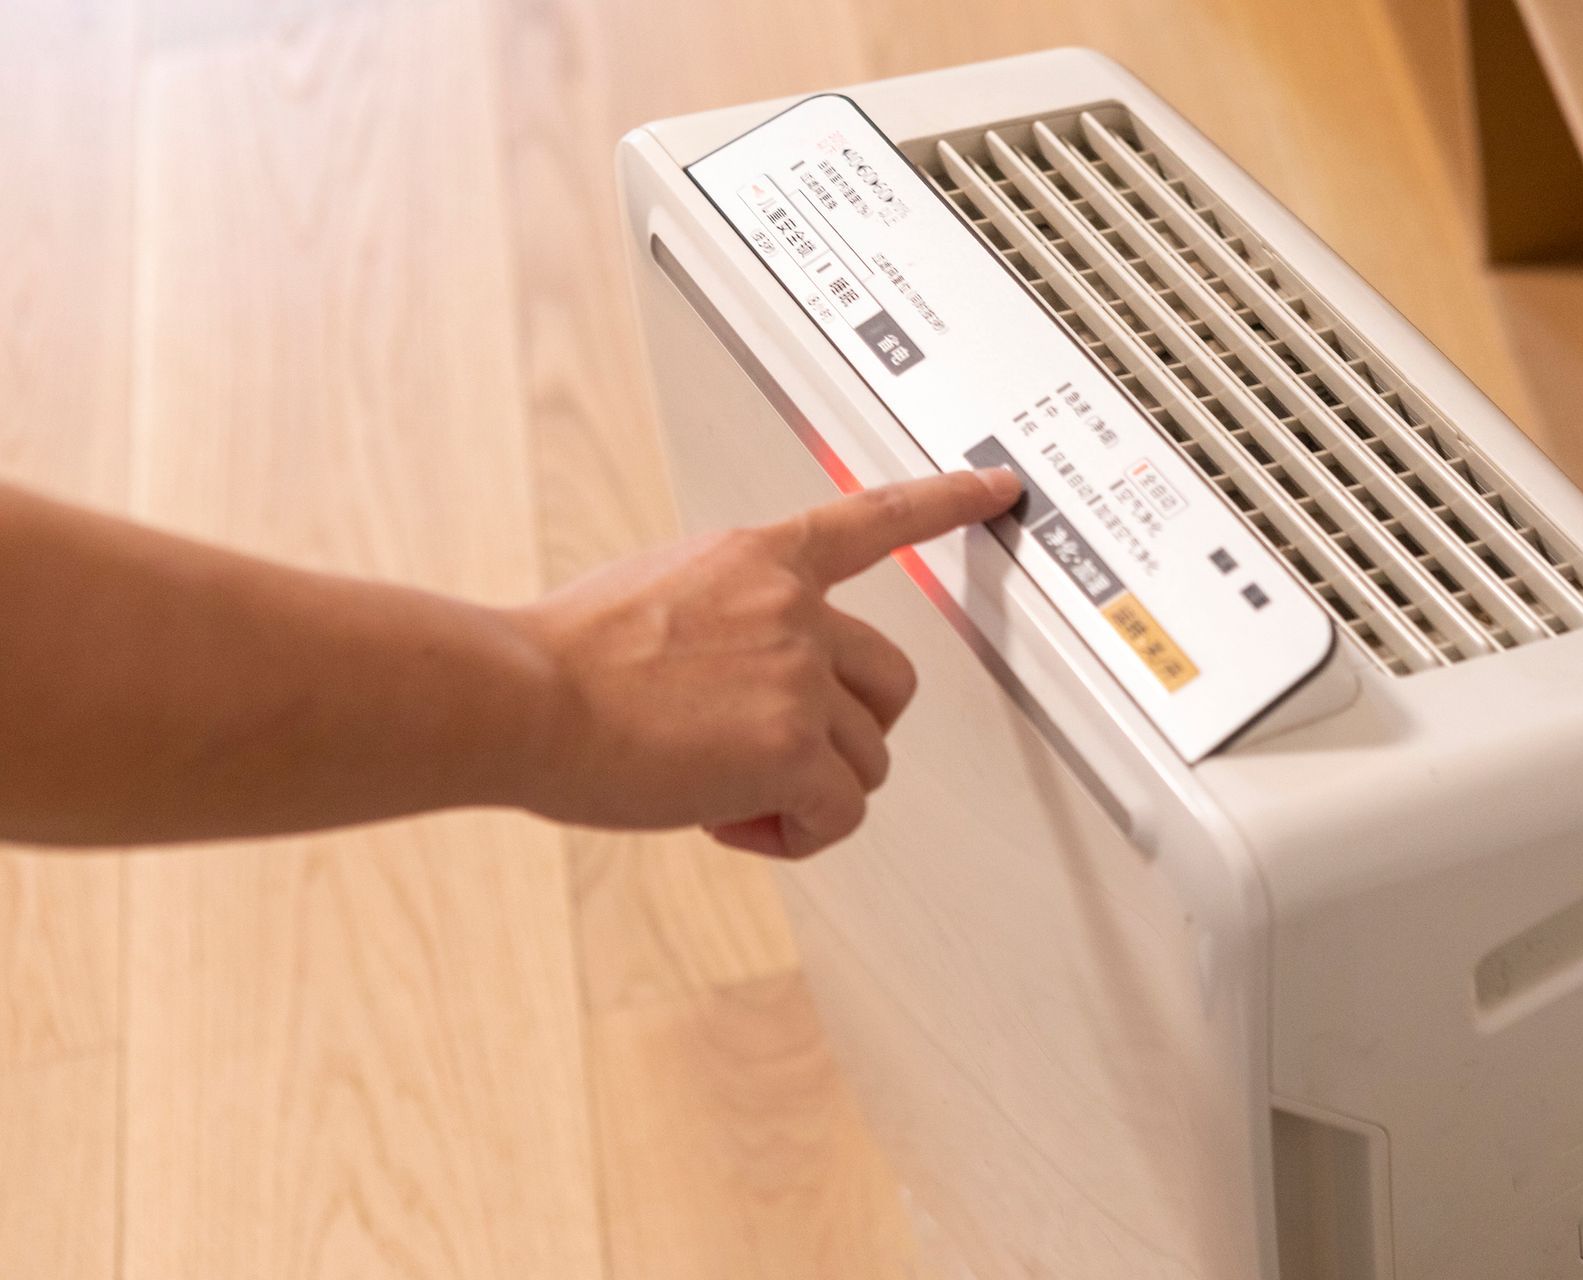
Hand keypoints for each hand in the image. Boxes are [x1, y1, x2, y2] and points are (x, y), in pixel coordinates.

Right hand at [508, 468, 1019, 857]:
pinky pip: (840, 811)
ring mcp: (798, 673)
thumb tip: (741, 684)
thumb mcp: (656, 596)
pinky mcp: (792, 743)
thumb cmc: (560, 662)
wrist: (522, 695)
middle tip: (774, 762)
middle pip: (888, 682)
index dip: (946, 501)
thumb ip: (726, 620)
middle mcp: (792, 606)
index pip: (873, 517)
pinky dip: (800, 833)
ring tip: (731, 798)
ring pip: (867, 758)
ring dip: (812, 791)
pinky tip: (738, 824)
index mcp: (757, 559)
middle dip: (846, 733)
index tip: (995, 488)